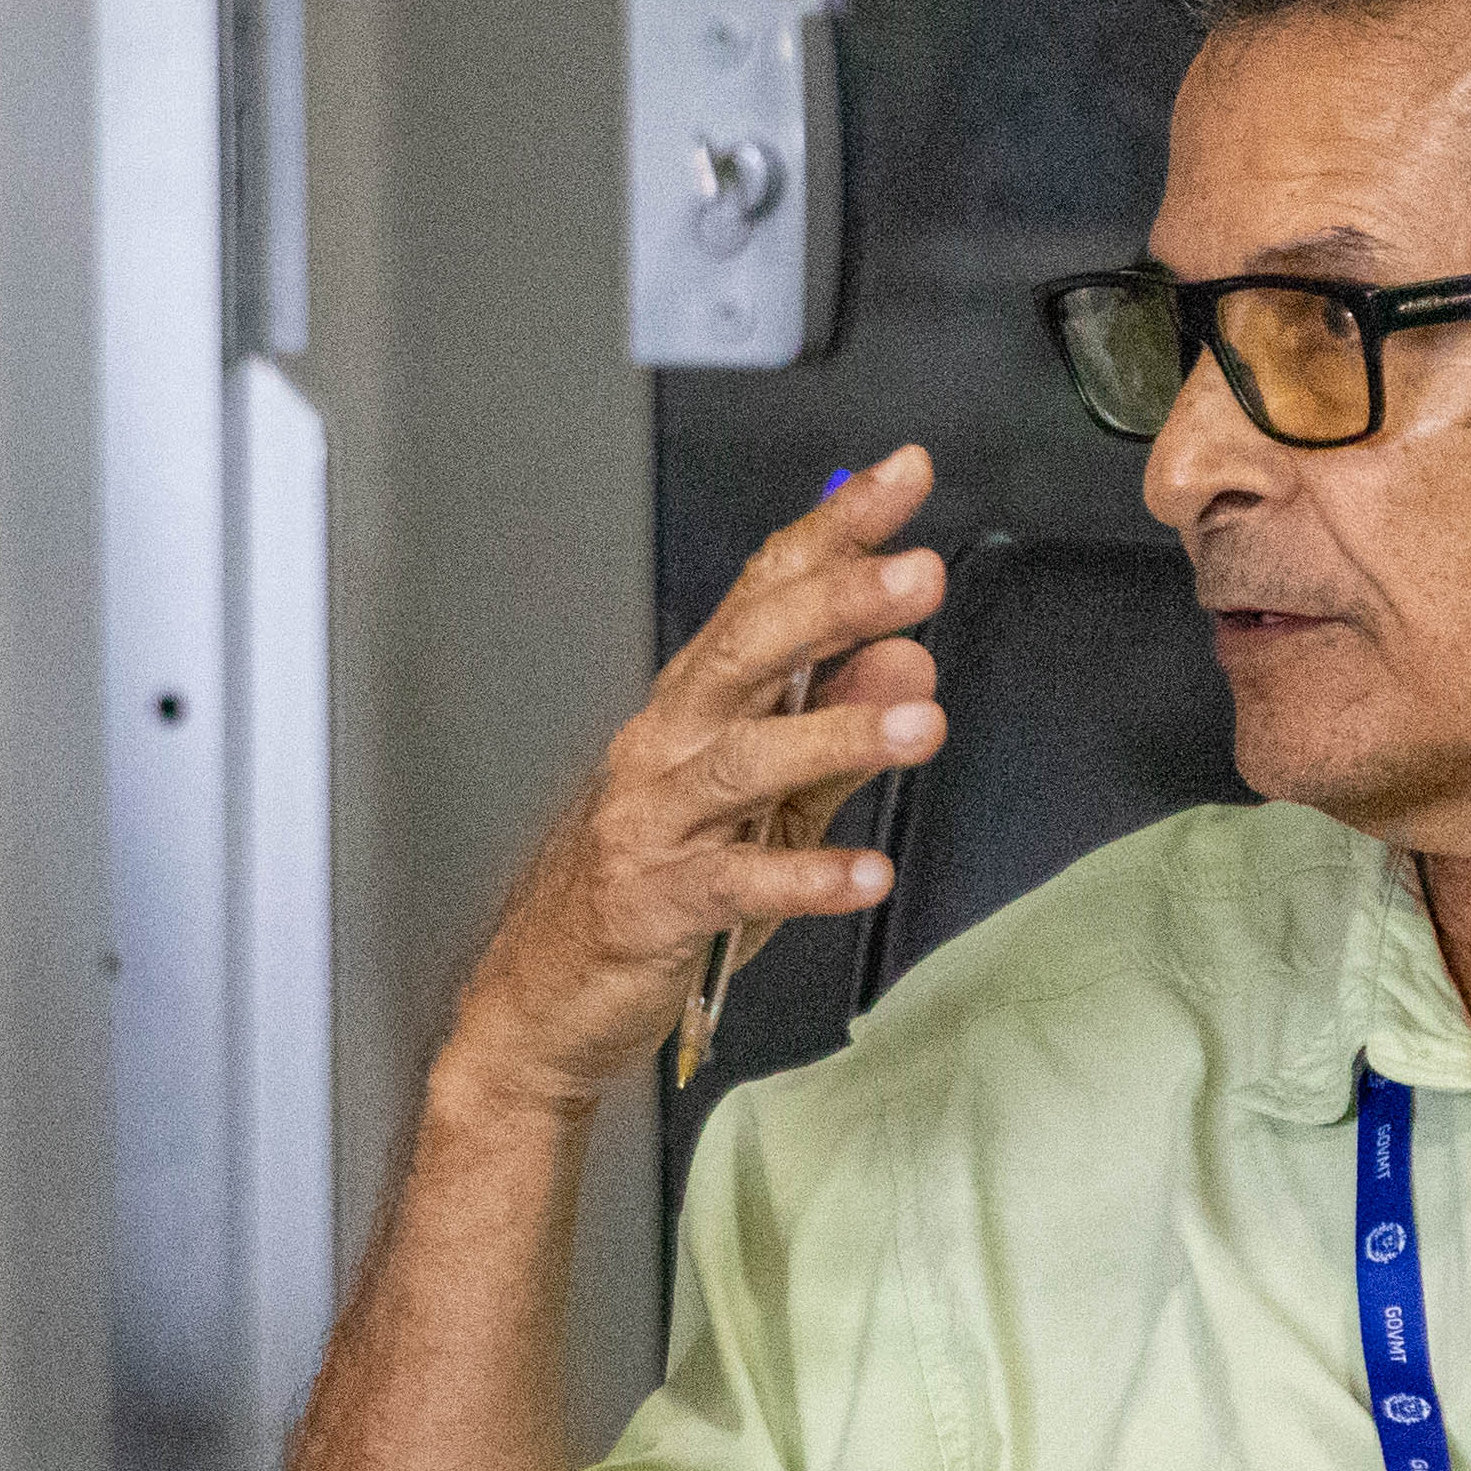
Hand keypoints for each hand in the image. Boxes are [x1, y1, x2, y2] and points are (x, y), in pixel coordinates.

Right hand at [435, 449, 951, 1118]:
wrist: (549, 992)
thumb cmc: (658, 884)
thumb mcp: (770, 803)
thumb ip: (839, 734)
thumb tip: (908, 659)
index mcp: (698, 701)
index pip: (767, 589)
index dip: (834, 530)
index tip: (904, 477)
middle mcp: (670, 741)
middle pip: (749, 648)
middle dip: (835, 602)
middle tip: (916, 575)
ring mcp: (655, 818)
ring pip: (743, 758)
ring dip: (837, 736)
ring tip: (921, 723)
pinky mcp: (657, 902)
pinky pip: (736, 882)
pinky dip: (806, 877)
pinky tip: (869, 874)